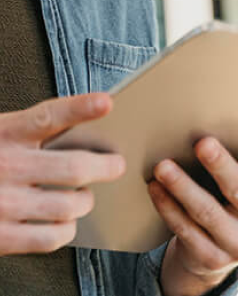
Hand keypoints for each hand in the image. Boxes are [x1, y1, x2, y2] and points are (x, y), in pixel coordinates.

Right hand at [0, 92, 125, 256]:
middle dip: (104, 166)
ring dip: (83, 201)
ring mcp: (1, 204)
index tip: (107, 102)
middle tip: (114, 164)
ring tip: (79, 195)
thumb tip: (77, 131)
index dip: (80, 108)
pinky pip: (55, 236)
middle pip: (73, 167)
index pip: (46, 116)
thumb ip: (23, 129)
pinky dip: (66, 228)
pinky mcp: (0, 237)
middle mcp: (1, 166)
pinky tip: (60, 219)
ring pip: (71, 205)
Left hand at [148, 138, 237, 295]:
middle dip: (221, 166)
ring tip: (163, 167)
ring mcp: (233, 243)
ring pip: (207, 212)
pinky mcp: (210, 257)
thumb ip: (220, 165)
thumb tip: (203, 127)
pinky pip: (186, 230)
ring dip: (183, 187)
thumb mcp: (226, 183)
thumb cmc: (219, 200)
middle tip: (202, 143)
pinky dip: (168, 207)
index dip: (232, 162)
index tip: (215, 140)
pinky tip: (155, 188)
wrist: (212, 248)